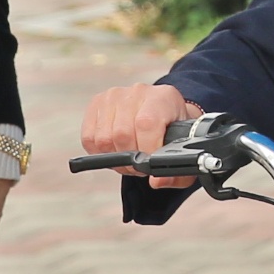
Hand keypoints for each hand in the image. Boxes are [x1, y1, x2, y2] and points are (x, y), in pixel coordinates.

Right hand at [80, 81, 203, 187]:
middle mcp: (138, 91)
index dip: (146, 149)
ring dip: (115, 157)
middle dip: (130, 159)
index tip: (151, 162)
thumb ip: (176, 172)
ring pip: (104, 139)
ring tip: (129, 156)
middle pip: (122, 133)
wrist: (165, 115)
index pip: (146, 123)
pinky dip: (100, 152)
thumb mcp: (184, 152)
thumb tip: (156, 181)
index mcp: (164, 97)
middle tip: (139, 165)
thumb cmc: (174, 133)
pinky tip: (115, 150)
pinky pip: (89, 138)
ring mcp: (114, 95)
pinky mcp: (97, 103)